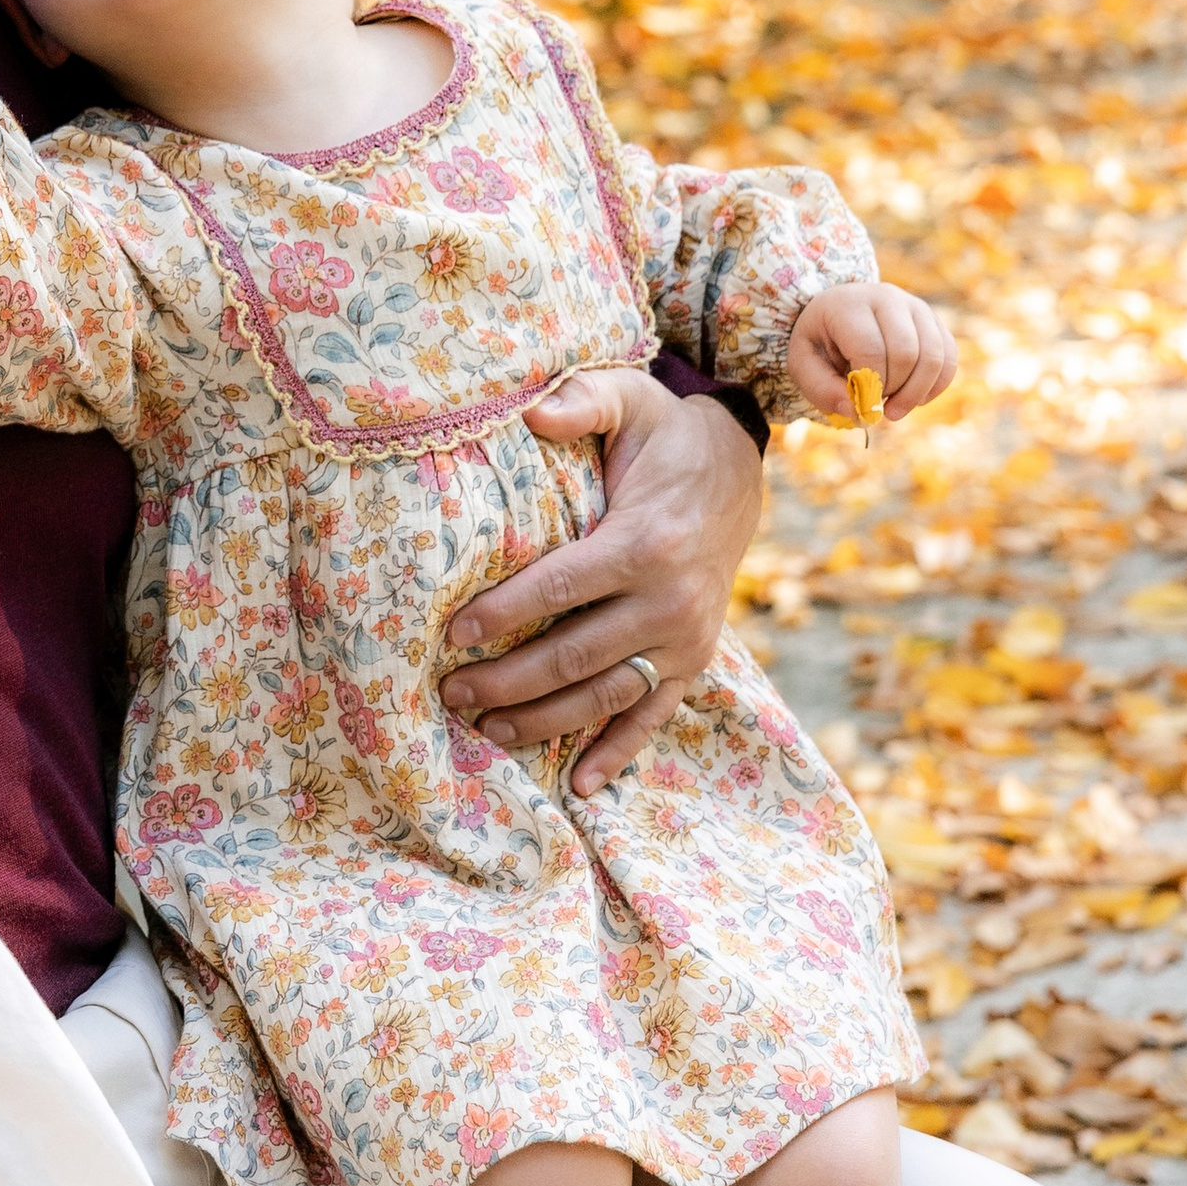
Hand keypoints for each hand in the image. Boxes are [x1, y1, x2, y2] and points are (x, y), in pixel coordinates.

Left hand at [439, 371, 762, 791]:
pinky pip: (654, 716)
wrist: (737, 470)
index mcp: (646, 543)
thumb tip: (530, 414)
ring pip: (605, 695)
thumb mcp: (629, 400)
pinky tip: (579, 785)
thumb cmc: (664, 436)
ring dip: (544, 721)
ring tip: (485, 729)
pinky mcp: (695, 660)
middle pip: (574, 655)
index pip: (559, 588)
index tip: (451, 634)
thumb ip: (580, 401)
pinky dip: (618, 753)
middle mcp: (671, 601)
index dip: (502, 614)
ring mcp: (687, 639)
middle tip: (449, 692)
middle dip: (506, 680)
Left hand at [784, 282, 956, 425]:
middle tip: (878, 408)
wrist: (839, 313)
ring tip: (895, 409)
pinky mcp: (935, 322)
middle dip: (894, 390)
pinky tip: (914, 398)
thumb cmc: (821, 342)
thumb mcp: (804, 364)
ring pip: (934, 356)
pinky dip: (935, 386)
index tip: (861, 407)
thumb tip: (857, 414)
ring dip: (917, 393)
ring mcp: (916, 307)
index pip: (870, 348)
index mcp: (849, 304)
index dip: (870, 386)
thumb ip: (822, 390)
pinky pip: (949, 359)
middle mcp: (887, 297)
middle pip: (906, 352)